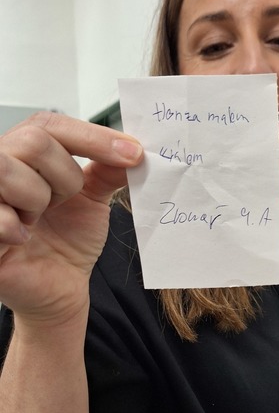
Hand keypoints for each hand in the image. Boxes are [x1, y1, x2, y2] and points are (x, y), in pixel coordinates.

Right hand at [0, 112, 142, 322]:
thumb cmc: (68, 242)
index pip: (50, 123)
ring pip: (9, 170)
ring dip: (39, 200)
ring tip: (38, 220)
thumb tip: (132, 148)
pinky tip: (22, 240)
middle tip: (65, 203)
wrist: (60, 288)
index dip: (93, 136)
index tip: (133, 154)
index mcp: (25, 154)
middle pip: (33, 140)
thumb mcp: (93, 199)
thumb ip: (108, 169)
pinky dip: (16, 228)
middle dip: (64, 177)